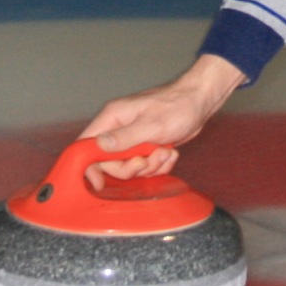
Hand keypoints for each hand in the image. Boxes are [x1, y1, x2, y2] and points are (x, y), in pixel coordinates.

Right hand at [77, 54, 245, 184]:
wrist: (200, 102)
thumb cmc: (177, 106)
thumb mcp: (151, 125)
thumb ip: (123, 138)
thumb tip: (97, 146)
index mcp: (112, 118)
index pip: (85, 145)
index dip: (87, 166)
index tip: (99, 183)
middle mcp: (117, 128)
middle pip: (108, 163)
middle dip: (131, 167)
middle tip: (147, 160)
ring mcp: (132, 138)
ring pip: (129, 167)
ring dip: (150, 166)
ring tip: (165, 151)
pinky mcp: (145, 146)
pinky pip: (145, 166)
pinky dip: (159, 165)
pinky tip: (170, 152)